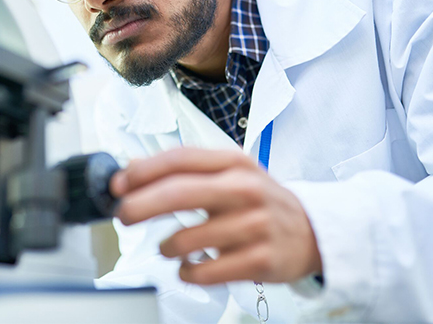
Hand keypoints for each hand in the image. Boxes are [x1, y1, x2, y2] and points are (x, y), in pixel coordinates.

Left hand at [112, 148, 322, 284]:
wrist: (313, 231)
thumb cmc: (262, 202)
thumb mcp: (231, 174)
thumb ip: (186, 169)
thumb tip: (133, 168)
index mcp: (235, 163)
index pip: (180, 159)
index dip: (142, 171)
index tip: (118, 185)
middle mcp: (245, 190)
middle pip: (178, 194)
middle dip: (140, 206)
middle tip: (123, 216)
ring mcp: (254, 226)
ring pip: (187, 239)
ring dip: (166, 247)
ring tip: (169, 248)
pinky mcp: (259, 260)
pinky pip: (204, 271)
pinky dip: (187, 272)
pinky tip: (189, 267)